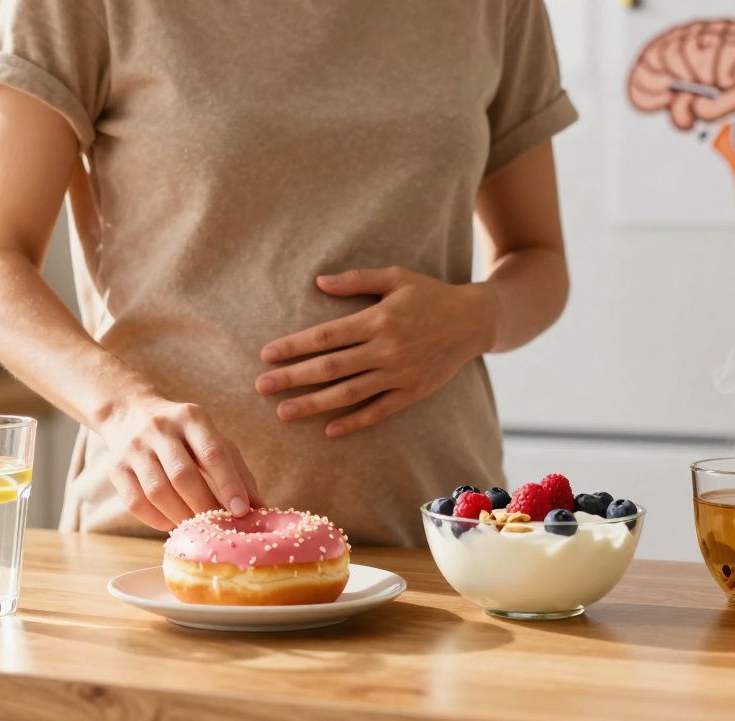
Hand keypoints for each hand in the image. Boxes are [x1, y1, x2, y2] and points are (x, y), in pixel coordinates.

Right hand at [100, 388, 260, 530]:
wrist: (129, 413)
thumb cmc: (183, 434)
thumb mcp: (212, 439)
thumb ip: (237, 471)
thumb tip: (261, 509)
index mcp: (190, 417)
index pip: (212, 452)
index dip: (229, 484)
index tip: (242, 511)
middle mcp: (159, 429)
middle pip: (183, 475)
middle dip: (204, 506)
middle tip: (219, 526)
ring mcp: (134, 448)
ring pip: (157, 492)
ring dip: (180, 516)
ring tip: (196, 528)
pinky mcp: (116, 468)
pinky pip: (135, 502)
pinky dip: (156, 520)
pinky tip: (171, 523)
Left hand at [256, 267, 497, 437]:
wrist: (474, 320)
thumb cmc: (430, 294)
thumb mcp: (395, 277)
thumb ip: (356, 280)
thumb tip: (319, 281)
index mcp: (378, 319)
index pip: (325, 336)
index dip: (293, 346)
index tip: (266, 354)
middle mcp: (386, 349)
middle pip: (330, 368)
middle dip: (292, 377)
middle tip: (261, 386)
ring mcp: (399, 374)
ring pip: (348, 393)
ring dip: (313, 404)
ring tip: (284, 412)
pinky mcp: (413, 392)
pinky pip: (379, 411)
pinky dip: (354, 421)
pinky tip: (329, 430)